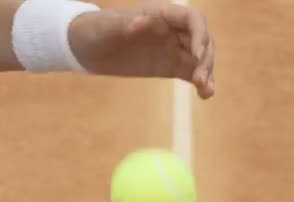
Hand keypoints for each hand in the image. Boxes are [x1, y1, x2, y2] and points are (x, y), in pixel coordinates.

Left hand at [69, 2, 214, 98]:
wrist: (87, 46)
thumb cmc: (97, 30)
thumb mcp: (107, 28)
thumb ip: (125, 24)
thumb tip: (143, 21)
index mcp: (161, 14)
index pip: (191, 19)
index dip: (199, 35)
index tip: (196, 54)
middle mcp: (172, 29)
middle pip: (201, 40)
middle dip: (205, 58)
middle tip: (198, 79)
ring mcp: (172, 48)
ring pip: (199, 58)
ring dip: (207, 72)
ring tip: (205, 90)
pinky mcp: (168, 66)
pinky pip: (189, 72)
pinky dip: (200, 82)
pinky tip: (205, 95)